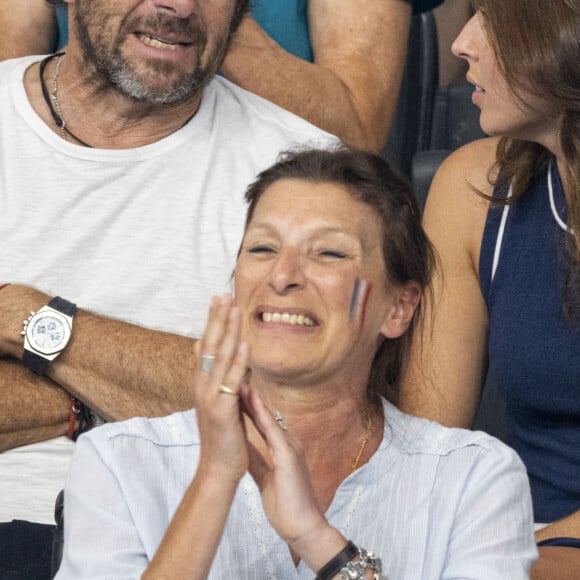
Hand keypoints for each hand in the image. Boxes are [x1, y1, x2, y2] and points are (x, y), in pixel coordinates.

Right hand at [193, 294, 248, 482]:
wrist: (218, 469)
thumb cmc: (222, 436)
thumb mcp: (218, 404)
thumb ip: (219, 381)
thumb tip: (224, 362)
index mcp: (203, 383)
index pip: (207, 345)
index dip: (212, 321)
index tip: (218, 299)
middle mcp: (202, 385)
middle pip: (210, 344)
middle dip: (217, 317)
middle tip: (223, 293)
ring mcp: (210, 396)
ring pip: (220, 356)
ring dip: (228, 330)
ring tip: (234, 307)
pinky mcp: (221, 409)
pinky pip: (231, 380)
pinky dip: (238, 360)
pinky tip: (245, 344)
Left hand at [241, 389, 330, 550]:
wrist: (304, 529)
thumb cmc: (287, 507)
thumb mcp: (265, 479)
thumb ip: (257, 462)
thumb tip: (242, 450)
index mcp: (283, 449)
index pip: (261, 422)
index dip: (247, 407)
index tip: (233, 392)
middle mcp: (288, 443)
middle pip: (264, 415)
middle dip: (248, 397)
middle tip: (233, 378)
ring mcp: (290, 447)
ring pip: (267, 418)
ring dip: (253, 400)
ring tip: (239, 381)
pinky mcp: (288, 456)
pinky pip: (272, 430)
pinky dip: (260, 414)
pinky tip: (251, 402)